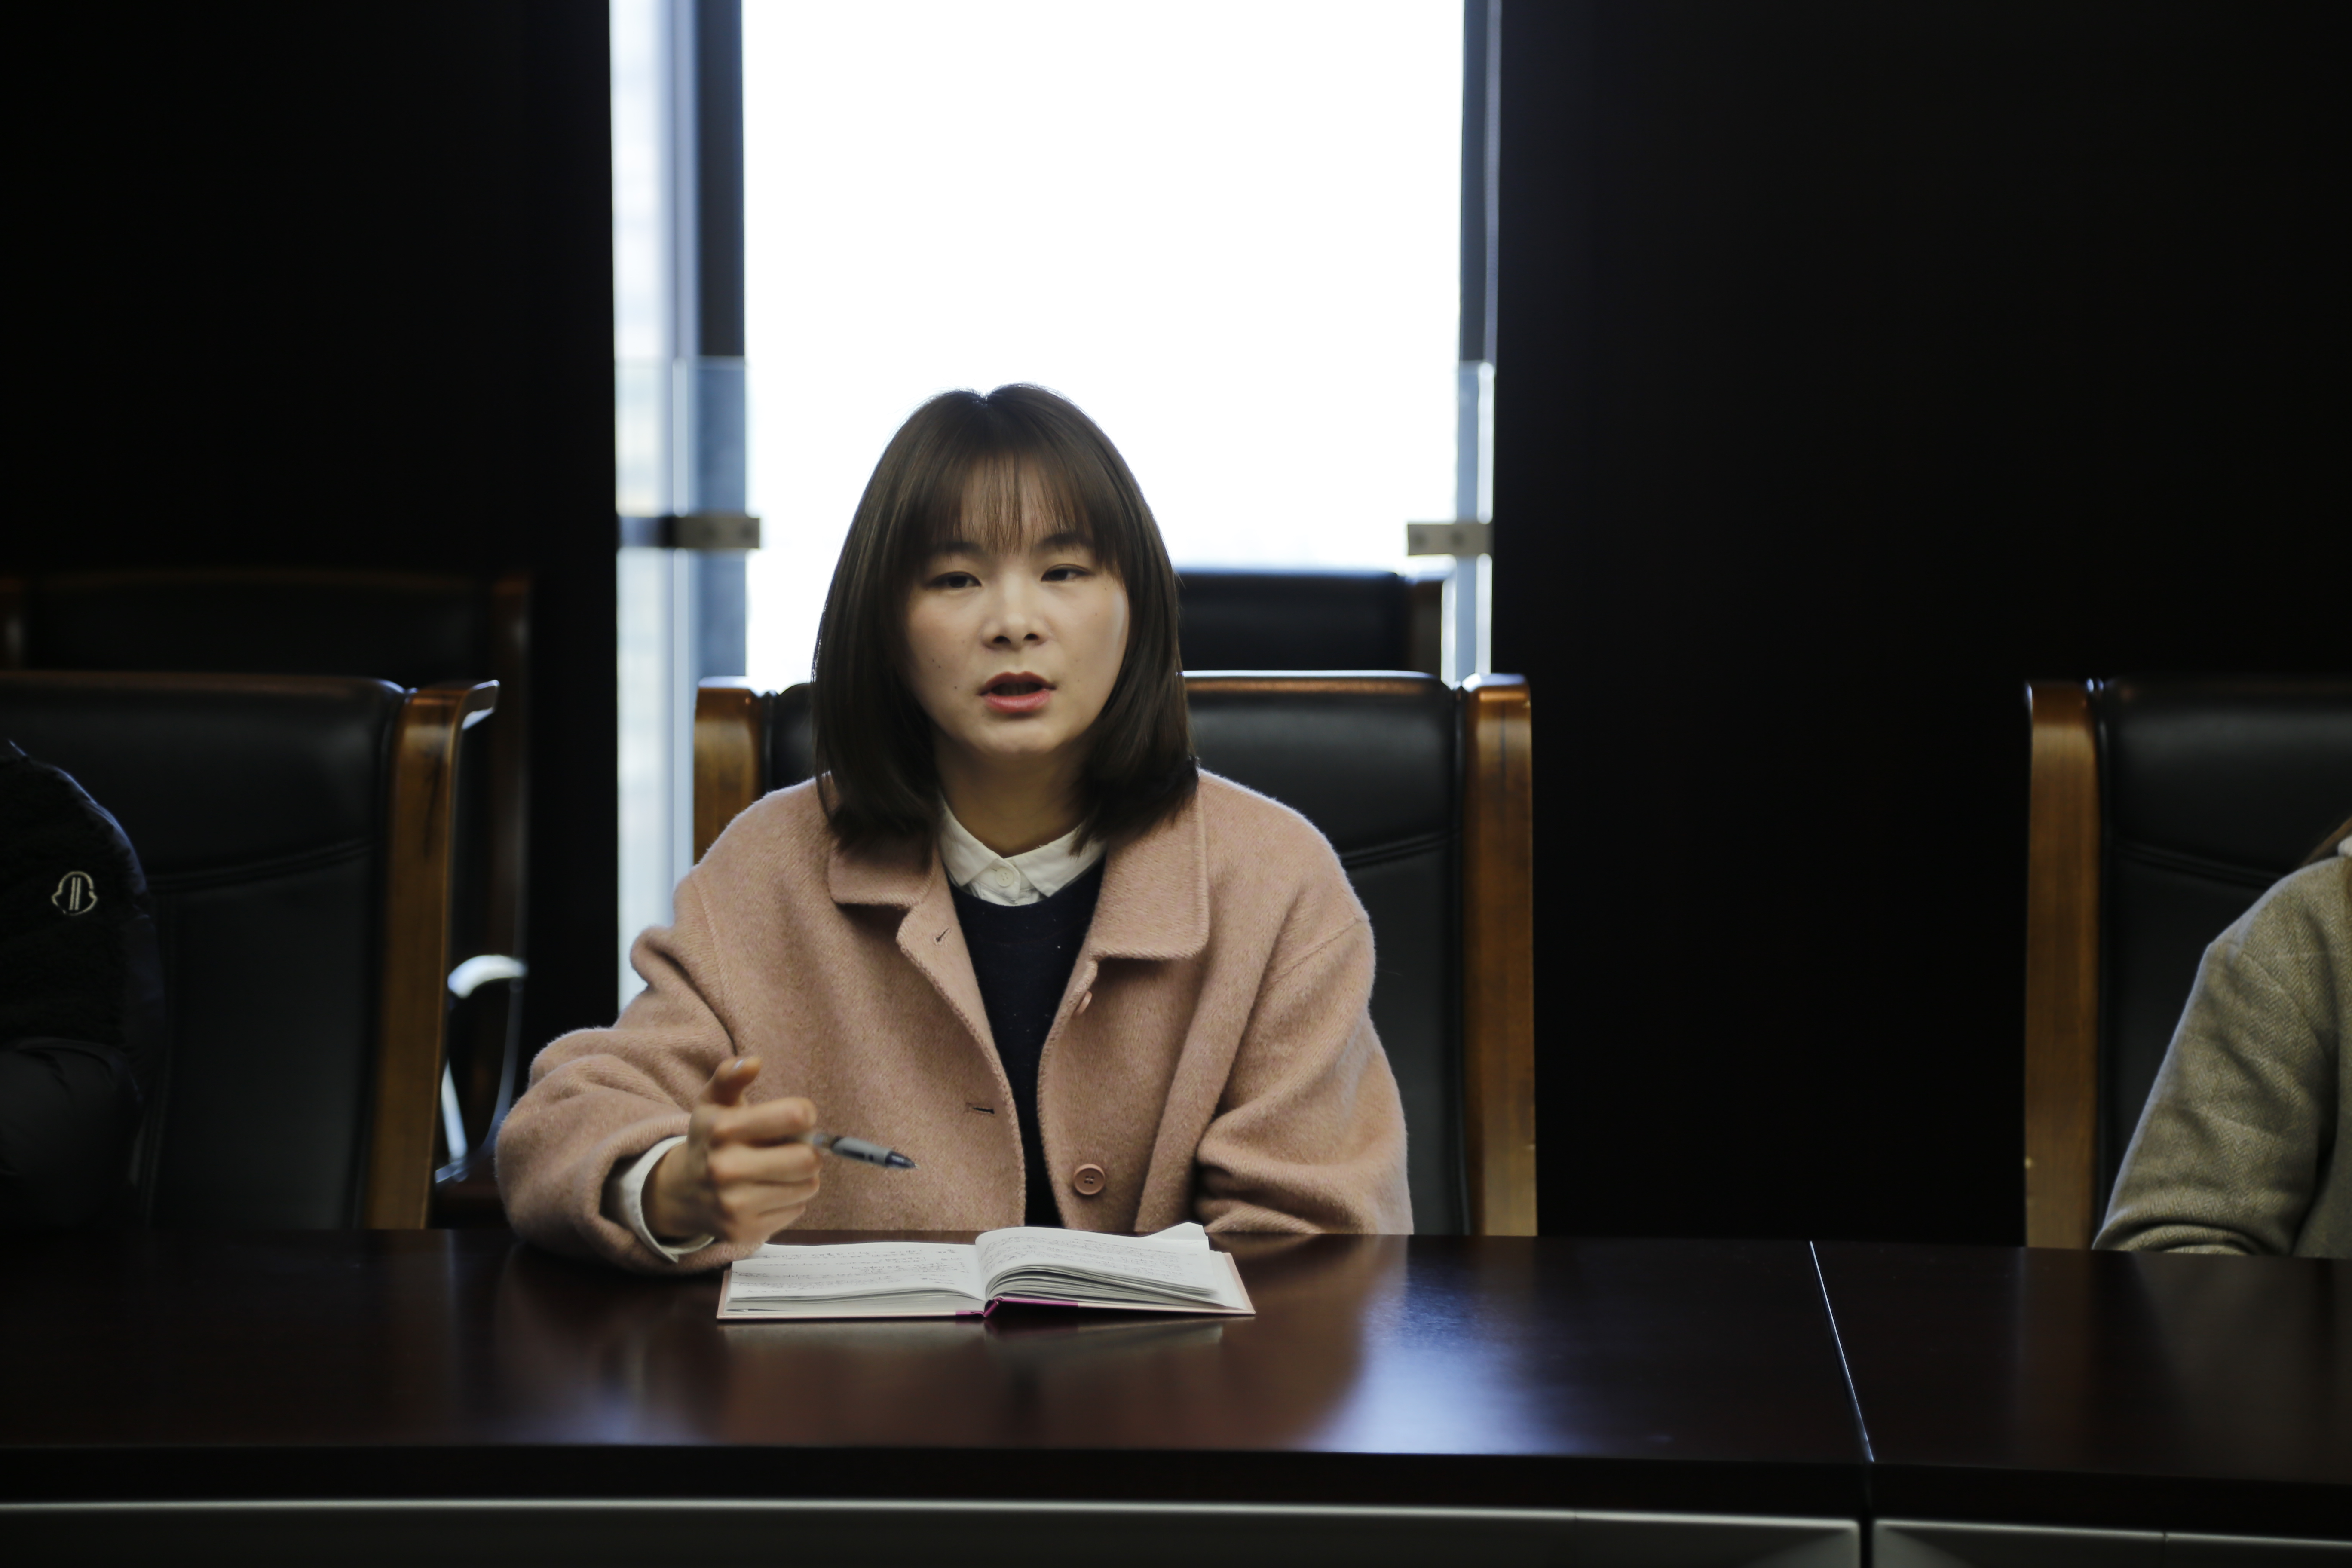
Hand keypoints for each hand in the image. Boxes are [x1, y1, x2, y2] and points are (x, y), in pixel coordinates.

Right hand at [642, 1056, 819, 1244]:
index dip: (805, 1115)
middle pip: (807, 1159)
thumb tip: (753, 1061)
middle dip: (808, 1150)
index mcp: (721, 1130)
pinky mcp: (746, 1231)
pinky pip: (797, 1210)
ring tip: (779, 1170)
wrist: (680, 1192)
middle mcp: (725, 1169)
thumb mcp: (713, 1102)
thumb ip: (730, 1075)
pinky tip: (768, 1191)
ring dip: (802, 1176)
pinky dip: (791, 1199)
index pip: (795, 1117)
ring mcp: (734, 1205)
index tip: (796, 1117)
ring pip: (808, 1186)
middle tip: (793, 1148)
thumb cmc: (709, 1139)